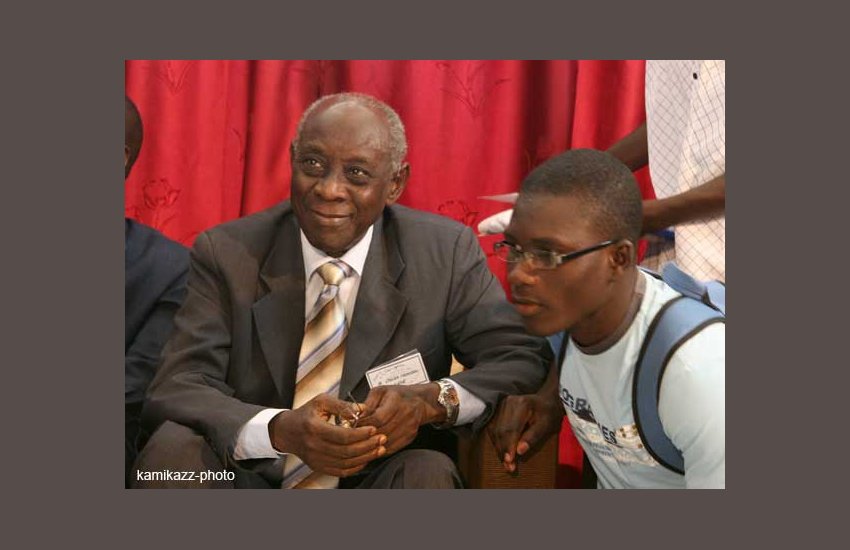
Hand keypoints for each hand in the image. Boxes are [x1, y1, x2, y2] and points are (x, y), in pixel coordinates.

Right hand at [269, 393, 386, 476]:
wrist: (287, 431)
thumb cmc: (306, 414)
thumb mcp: (321, 401)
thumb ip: (342, 405)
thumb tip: (363, 409)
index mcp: (314, 428)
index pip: (342, 435)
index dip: (361, 434)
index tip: (374, 429)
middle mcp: (314, 446)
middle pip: (346, 451)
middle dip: (368, 446)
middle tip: (382, 439)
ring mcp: (316, 459)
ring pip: (346, 463)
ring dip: (366, 457)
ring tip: (379, 449)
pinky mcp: (319, 466)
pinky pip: (341, 471)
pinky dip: (356, 466)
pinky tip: (366, 458)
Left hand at [357, 384, 442, 455]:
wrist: (420, 401)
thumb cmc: (397, 395)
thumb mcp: (380, 392)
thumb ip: (367, 404)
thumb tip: (354, 416)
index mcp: (396, 401)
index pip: (378, 418)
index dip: (364, 424)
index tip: (353, 425)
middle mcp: (405, 415)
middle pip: (381, 432)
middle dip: (365, 435)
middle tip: (353, 437)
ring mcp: (409, 428)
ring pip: (386, 442)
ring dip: (371, 445)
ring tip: (360, 443)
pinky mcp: (409, 437)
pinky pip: (392, 448)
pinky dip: (380, 449)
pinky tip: (372, 446)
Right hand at [487, 393, 562, 473]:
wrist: (546, 401)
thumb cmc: (549, 414)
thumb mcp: (546, 425)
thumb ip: (533, 436)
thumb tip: (520, 451)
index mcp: (522, 404)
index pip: (512, 428)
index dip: (509, 446)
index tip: (510, 462)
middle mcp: (509, 403)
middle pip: (501, 430)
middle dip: (504, 450)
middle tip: (509, 467)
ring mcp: (502, 405)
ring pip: (495, 430)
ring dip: (499, 447)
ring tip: (506, 462)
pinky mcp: (498, 409)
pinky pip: (493, 427)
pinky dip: (497, 441)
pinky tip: (502, 451)